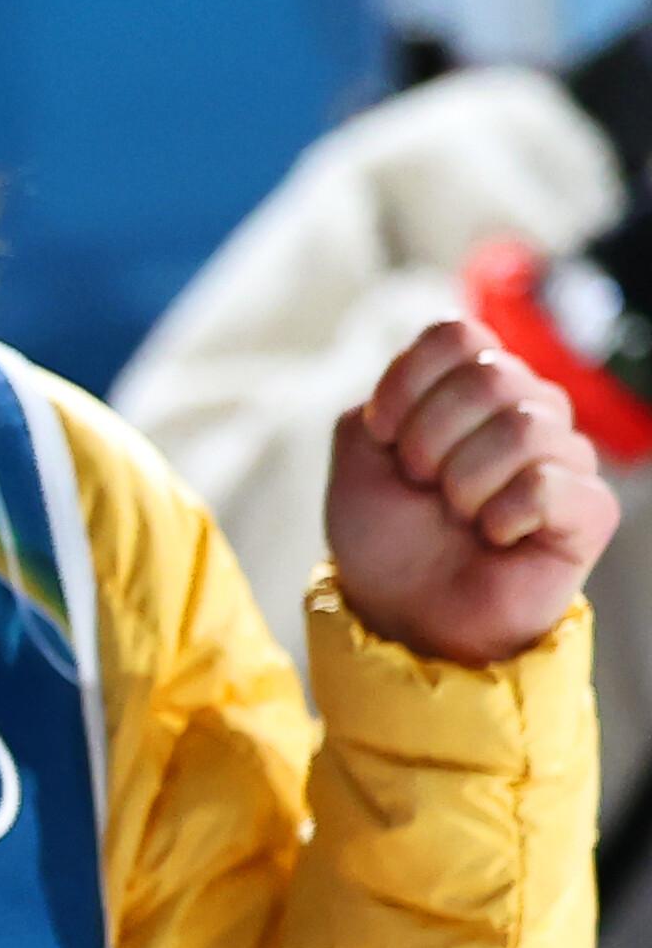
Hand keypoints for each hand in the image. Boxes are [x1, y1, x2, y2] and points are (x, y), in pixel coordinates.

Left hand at [326, 318, 619, 667]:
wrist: (404, 612)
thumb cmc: (386, 534)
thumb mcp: (358, 458)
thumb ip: (385, 400)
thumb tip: (439, 388)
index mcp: (474, 386)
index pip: (457, 335)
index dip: (406, 384)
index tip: (385, 438)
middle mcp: (529, 409)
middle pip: (490, 376)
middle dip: (429, 440)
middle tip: (422, 486)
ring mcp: (565, 457)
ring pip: (523, 427)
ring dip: (463, 483)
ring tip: (458, 516)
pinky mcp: (589, 509)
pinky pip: (548, 485)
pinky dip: (501, 515)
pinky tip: (494, 536)